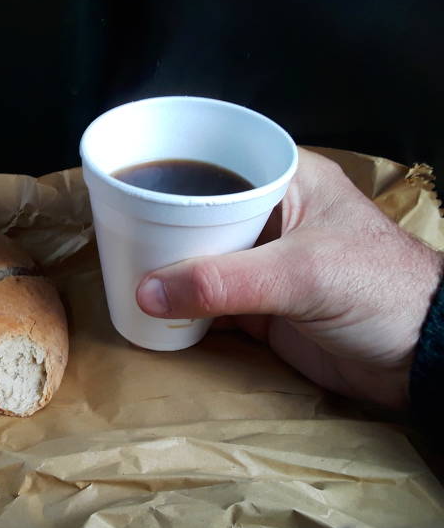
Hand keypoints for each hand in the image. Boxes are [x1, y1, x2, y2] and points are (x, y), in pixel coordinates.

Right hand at [136, 148, 442, 408]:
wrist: (419, 359)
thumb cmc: (378, 290)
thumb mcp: (300, 274)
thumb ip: (222, 282)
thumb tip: (146, 293)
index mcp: (285, 183)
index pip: (217, 167)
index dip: (172, 173)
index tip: (126, 186)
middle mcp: (269, 217)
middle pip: (199, 216)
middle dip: (159, 228)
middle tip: (115, 234)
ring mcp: (263, 264)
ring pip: (200, 260)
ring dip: (167, 270)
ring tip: (121, 269)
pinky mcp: (260, 306)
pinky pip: (209, 301)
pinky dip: (182, 307)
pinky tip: (149, 307)